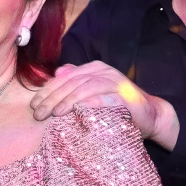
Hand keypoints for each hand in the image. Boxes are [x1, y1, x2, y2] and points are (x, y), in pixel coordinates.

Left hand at [30, 61, 179, 147]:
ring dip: (67, 100)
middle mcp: (104, 71)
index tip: (34, 104)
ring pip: (84, 87)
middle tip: (38, 113)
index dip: (48, 90)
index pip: (65, 77)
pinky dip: (88, 103)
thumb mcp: (94, 94)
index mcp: (94, 68)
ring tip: (54, 113)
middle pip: (71, 81)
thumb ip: (77, 83)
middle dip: (52, 97)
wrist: (151, 116)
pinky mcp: (125, 95)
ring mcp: (115, 81)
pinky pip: (104, 97)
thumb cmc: (118, 108)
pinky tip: (75, 112)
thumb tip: (57, 73)